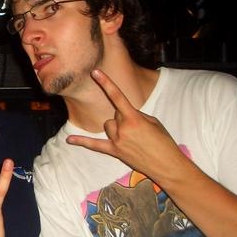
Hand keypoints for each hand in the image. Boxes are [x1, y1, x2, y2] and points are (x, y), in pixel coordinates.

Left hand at [66, 69, 185, 180]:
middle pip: (115, 114)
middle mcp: (123, 129)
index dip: (106, 83)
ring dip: (117, 127)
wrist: (167, 165)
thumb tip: (123, 115)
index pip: (117, 96)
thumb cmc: (163, 142)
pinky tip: (69, 140)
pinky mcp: (115, 152)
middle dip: (125, 117)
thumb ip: (136, 115)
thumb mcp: (153, 122)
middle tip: (139, 129)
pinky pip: (95, 145)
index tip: (95, 72)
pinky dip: (82, 142)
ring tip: (132, 137)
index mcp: (134, 119)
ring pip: (108, 126)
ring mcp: (117, 141)